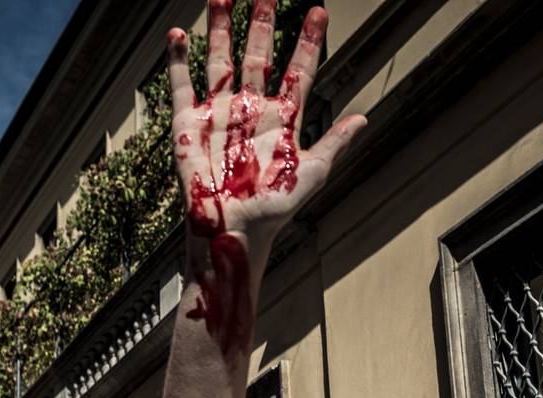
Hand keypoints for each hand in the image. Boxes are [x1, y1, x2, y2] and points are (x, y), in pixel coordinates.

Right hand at [166, 2, 364, 272]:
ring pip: (220, 60)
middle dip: (263, 23)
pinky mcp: (188, 124)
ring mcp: (219, 114)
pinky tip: (178, 35)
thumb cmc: (272, 210)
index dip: (308, 42)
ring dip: (220, 29)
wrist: (232, 230)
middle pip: (258, 55)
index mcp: (282, 119)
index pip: (298, 71)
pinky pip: (181, 86)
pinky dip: (178, 61)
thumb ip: (333, 144)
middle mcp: (251, 110)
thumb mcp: (310, 175)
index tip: (319, 12)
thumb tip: (363, 118)